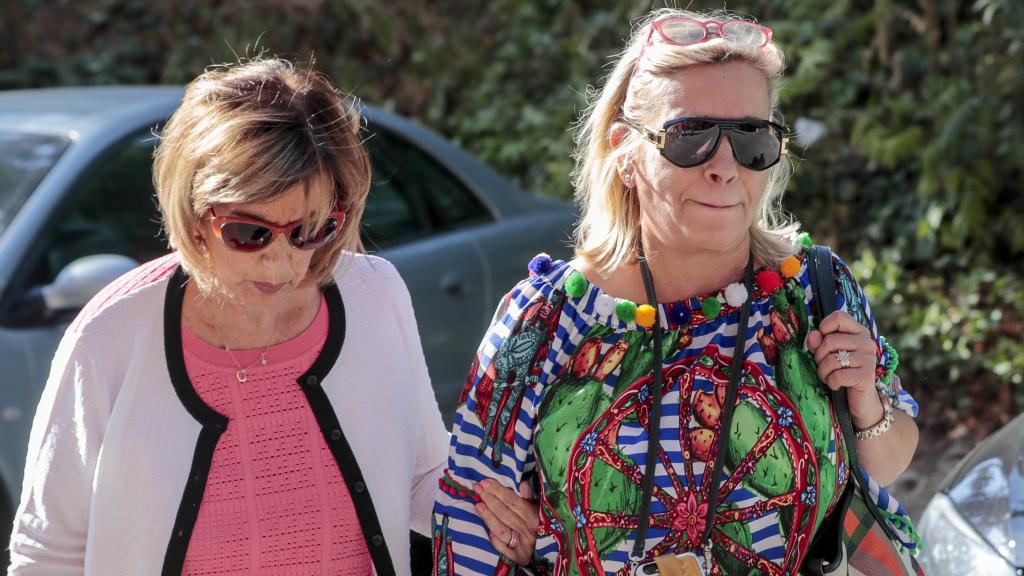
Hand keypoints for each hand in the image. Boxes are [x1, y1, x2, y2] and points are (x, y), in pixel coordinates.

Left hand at [473, 478, 538, 564]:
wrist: (550, 552)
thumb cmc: (540, 525)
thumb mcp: (538, 510)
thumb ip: (529, 498)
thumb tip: (523, 483)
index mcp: (534, 516)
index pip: (512, 501)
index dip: (498, 491)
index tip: (485, 482)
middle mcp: (528, 530)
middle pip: (504, 513)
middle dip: (489, 499)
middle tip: (477, 488)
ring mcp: (523, 545)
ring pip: (501, 530)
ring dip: (488, 517)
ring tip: (477, 505)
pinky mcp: (518, 557)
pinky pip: (503, 548)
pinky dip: (495, 540)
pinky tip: (487, 531)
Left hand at [806, 310, 882, 425]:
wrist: (861, 402)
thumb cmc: (842, 374)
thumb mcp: (828, 356)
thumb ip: (819, 343)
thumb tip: (813, 335)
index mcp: (859, 332)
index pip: (839, 317)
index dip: (824, 328)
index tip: (822, 341)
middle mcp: (867, 342)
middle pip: (830, 340)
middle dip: (819, 357)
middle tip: (824, 367)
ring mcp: (868, 359)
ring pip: (832, 359)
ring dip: (824, 372)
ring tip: (829, 377)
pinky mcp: (866, 376)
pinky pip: (838, 375)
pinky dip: (832, 382)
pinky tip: (837, 386)